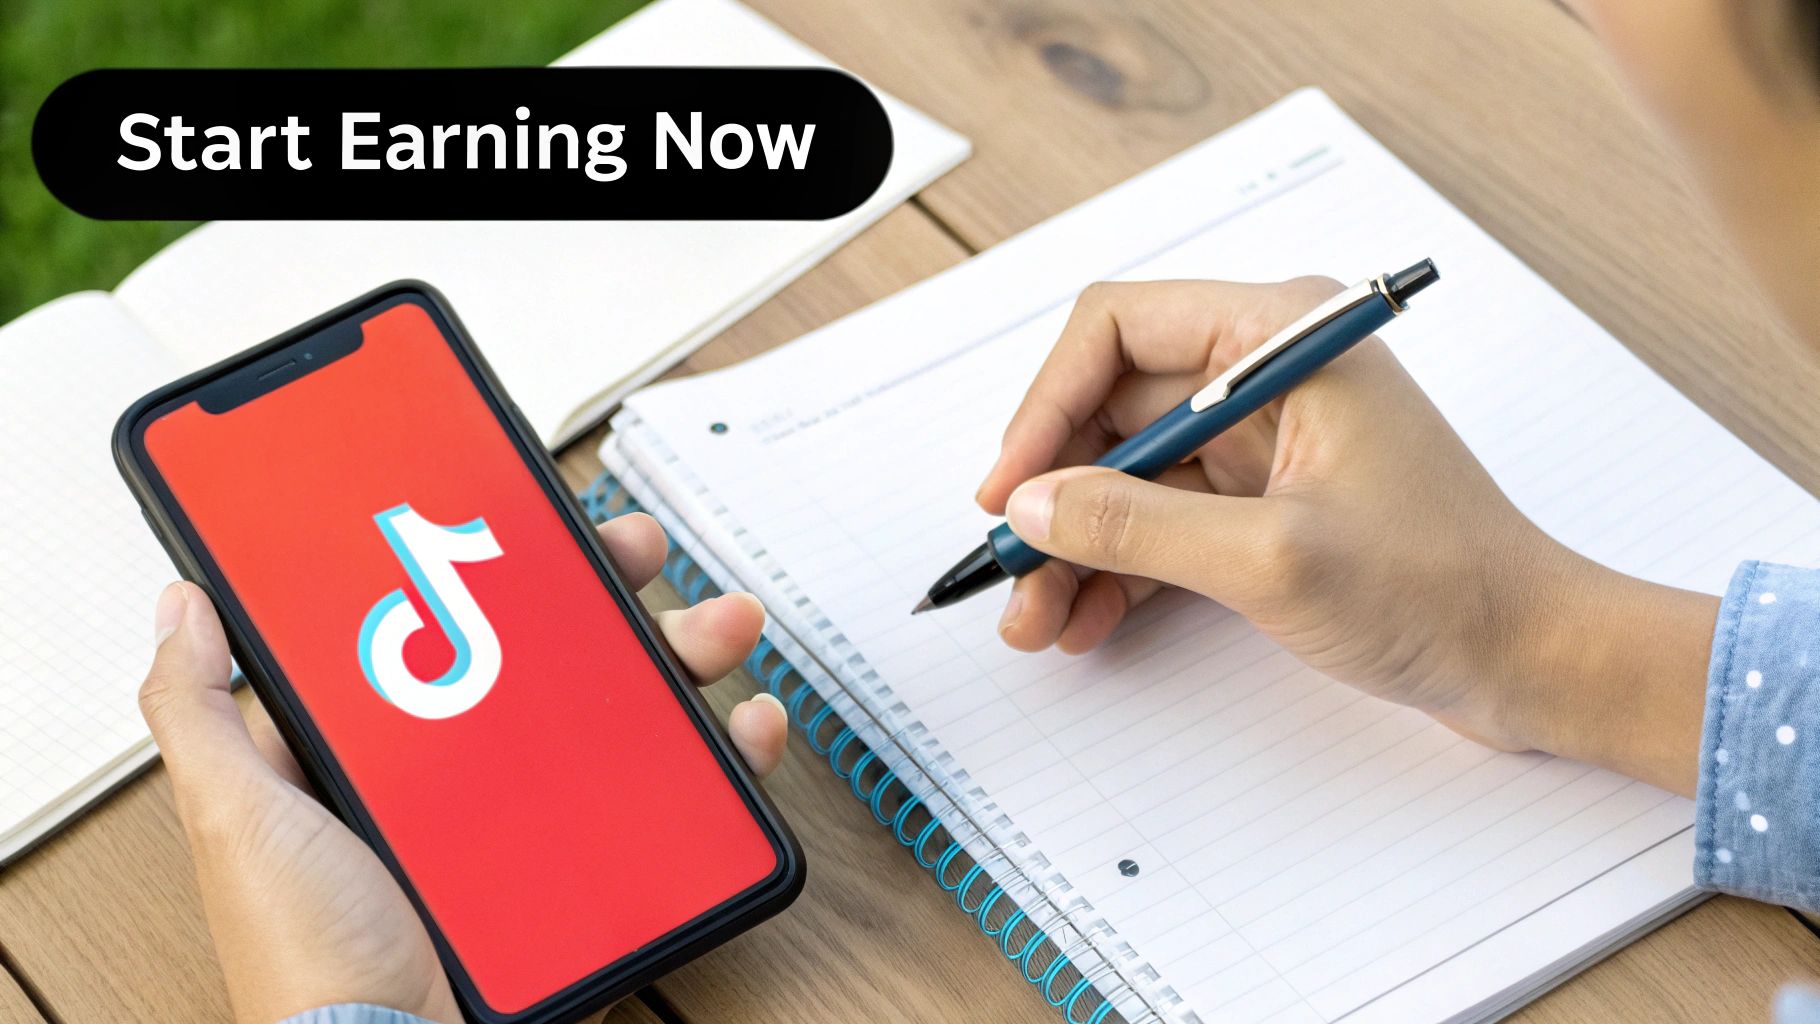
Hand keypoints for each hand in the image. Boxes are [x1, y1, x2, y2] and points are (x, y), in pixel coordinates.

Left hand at [139, 513, 785, 1023]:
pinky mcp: (591, 877)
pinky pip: (667, 802)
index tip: (524, 521)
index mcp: (379, 759)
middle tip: (631, 550)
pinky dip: (721, 758)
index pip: (442, 631)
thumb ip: (200, 713)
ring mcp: (533, 829)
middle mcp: (462, 784)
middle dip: (604, 590)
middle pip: (549, 658)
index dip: (490, 569)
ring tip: (713, 625)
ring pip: (621, 715)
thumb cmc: (310, 968)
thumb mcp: (238, 823)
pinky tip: (739, 727)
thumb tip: (183, 606)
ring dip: (679, 653)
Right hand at [976, 277, 1716, 794]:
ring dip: (1074, 544)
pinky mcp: (1262, 500)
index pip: (1116, 330)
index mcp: (1281, 338)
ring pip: (1125, 474)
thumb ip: (1138, 524)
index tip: (1011, 490)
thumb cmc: (1442, 587)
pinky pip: (1159, 520)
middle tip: (1010, 572)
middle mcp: (1265, 372)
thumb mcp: (1271, 557)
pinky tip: (1086, 622)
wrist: (1531, 658)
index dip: (1045, 406)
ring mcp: (1263, 440)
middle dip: (1053, 496)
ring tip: (1036, 621)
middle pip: (1109, 409)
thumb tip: (1033, 504)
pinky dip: (1117, 567)